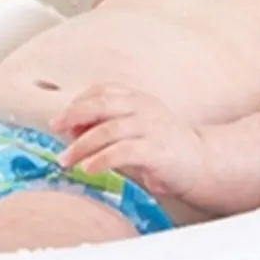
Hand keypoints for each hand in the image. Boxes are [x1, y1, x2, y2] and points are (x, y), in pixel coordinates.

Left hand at [54, 84, 208, 202]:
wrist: (205, 163)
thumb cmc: (167, 148)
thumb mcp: (138, 129)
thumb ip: (111, 127)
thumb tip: (75, 132)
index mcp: (139, 99)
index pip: (102, 91)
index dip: (79, 103)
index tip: (62, 120)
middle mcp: (143, 108)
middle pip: (100, 104)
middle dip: (73, 115)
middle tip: (55, 129)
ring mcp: (151, 127)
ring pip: (107, 129)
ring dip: (81, 145)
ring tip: (65, 159)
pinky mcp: (156, 150)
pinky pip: (122, 152)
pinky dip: (101, 159)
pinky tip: (88, 169)